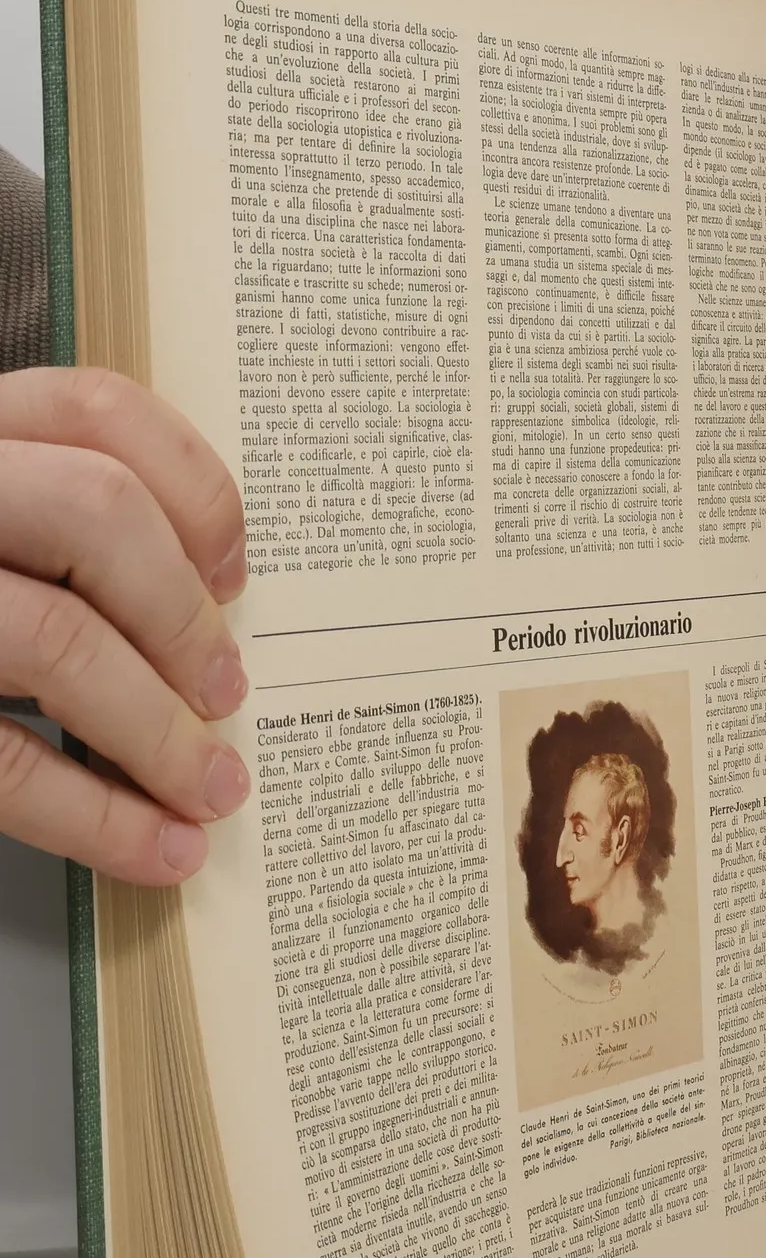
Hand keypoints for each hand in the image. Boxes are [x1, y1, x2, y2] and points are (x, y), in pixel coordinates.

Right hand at [0, 369, 248, 884]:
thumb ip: (40, 527)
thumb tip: (202, 602)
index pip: (90, 408)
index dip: (193, 489)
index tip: (233, 571)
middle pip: (94, 513)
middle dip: (183, 619)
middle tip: (228, 694)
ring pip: (57, 639)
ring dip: (160, 732)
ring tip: (210, 789)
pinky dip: (96, 816)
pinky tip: (155, 849)